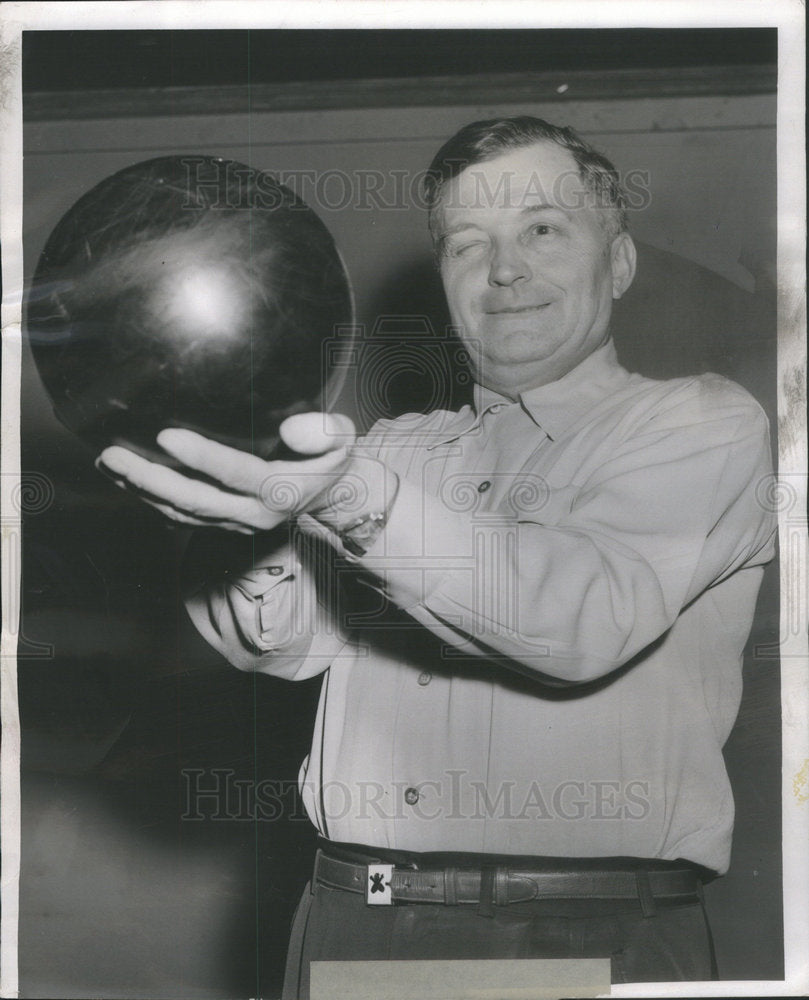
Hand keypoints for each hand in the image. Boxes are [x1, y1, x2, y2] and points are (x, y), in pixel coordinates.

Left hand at [96, 413, 355, 533]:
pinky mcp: (222, 525)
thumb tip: (291, 428)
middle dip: (150, 479)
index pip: (237, 474)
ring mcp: (235, 523)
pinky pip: (180, 517)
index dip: (202, 457)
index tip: (167, 436)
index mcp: (280, 490)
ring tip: (109, 464)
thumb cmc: (331, 462)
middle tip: (115, 456)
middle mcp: (253, 513)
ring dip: (141, 491)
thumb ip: (325, 431)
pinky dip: (150, 500)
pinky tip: (125, 480)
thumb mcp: (343, 441)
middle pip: (195, 500)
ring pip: (181, 512)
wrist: (331, 501)